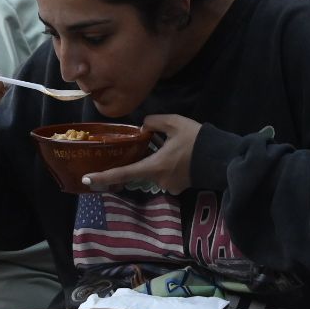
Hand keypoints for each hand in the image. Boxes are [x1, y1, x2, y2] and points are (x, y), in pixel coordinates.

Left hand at [84, 114, 199, 193]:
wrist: (222, 157)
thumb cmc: (197, 140)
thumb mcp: (175, 122)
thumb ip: (154, 122)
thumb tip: (144, 126)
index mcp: (154, 166)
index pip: (123, 173)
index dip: (104, 177)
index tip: (87, 180)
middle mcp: (158, 180)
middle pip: (140, 169)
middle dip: (142, 157)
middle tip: (152, 143)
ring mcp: (170, 186)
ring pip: (154, 171)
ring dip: (157, 159)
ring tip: (172, 145)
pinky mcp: (179, 186)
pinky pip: (166, 174)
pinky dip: (167, 164)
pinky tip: (179, 152)